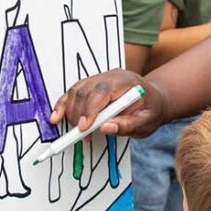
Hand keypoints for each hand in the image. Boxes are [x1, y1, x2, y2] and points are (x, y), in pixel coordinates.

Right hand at [49, 69, 168, 138]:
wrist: (154, 99)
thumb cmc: (151, 111)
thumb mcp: (146, 122)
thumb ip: (127, 125)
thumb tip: (104, 128)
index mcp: (127, 82)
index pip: (102, 91)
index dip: (90, 109)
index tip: (83, 128)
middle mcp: (111, 76)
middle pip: (85, 90)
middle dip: (78, 114)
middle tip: (81, 135)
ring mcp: (100, 78)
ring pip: (76, 90)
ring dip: (70, 112)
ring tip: (76, 132)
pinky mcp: (92, 84)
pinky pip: (74, 91)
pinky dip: (64, 104)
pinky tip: (56, 116)